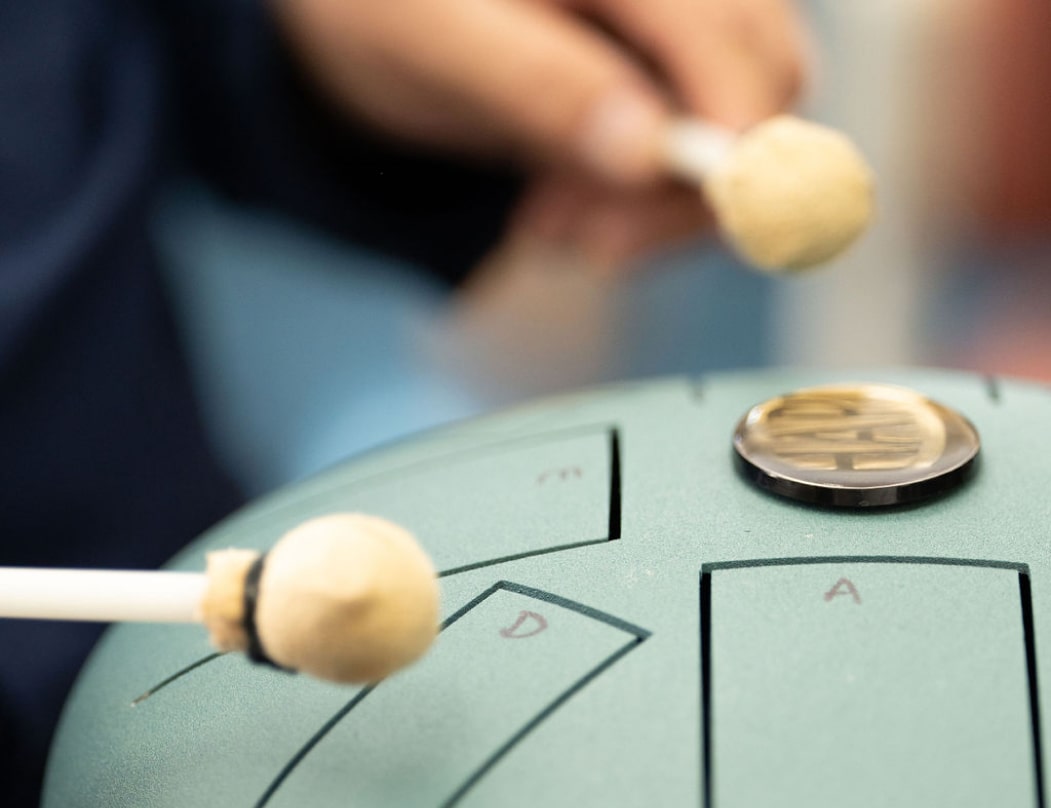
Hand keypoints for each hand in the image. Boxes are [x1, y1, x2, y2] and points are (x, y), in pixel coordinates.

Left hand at [276, 0, 809, 269]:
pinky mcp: (666, 72)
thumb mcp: (442, 43)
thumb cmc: (388, 6)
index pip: (733, 39)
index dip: (738, 144)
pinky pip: (697, 152)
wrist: (375, 16)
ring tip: (547, 223)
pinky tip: (565, 205)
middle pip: (762, 87)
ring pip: (739, 133)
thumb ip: (542, 88)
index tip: (699, 226)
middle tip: (585, 241)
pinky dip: (640, 200)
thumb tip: (647, 154)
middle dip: (685, 189)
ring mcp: (681, 24)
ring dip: (655, 207)